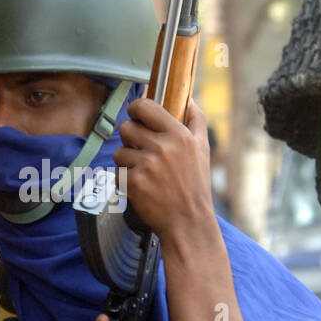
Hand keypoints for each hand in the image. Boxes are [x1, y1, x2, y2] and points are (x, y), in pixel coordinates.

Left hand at [114, 97, 213, 240]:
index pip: (145, 106)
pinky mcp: (133, 183)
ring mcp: (146, 165)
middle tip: (141, 150)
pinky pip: (117, 172)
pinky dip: (125, 179)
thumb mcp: (203, 149)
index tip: (137, 116)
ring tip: (144, 172)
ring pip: (119, 151)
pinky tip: (141, 186)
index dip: (136, 109)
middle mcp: (162, 147)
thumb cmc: (195, 186)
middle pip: (126, 127)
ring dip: (127, 161)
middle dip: (130, 138)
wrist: (188, 222)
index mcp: (179, 135)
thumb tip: (188, 98)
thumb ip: (196, 120)